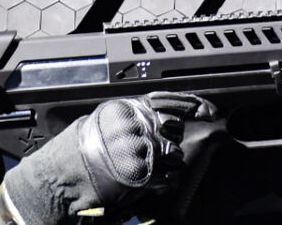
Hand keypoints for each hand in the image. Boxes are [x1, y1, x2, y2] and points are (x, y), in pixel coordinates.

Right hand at [79, 92, 217, 204]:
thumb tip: (173, 113)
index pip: (171, 100)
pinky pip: (170, 178)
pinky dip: (163, 181)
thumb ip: (141, 112)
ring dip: (167, 161)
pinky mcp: (145, 174)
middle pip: (175, 127)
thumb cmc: (90, 146)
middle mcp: (139, 125)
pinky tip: (148, 179)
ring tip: (145, 163)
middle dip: (170, 136)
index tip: (211, 110)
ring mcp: (143, 150)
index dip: (196, 104)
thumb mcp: (113, 117)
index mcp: (131, 108)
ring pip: (176, 154)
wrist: (70, 172)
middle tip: (151, 144)